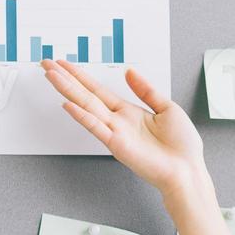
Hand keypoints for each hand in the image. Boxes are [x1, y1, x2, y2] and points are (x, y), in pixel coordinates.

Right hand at [42, 59, 206, 198]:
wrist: (187, 170)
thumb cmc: (181, 146)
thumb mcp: (167, 108)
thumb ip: (146, 90)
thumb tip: (130, 71)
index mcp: (128, 112)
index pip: (98, 90)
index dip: (81, 76)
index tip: (64, 64)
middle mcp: (118, 121)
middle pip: (86, 95)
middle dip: (66, 79)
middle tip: (47, 64)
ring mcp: (115, 133)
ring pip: (86, 106)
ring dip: (68, 90)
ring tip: (51, 76)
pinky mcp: (118, 145)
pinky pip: (96, 127)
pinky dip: (82, 116)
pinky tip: (68, 105)